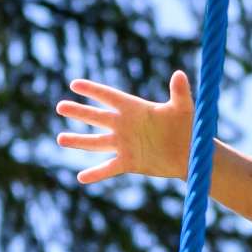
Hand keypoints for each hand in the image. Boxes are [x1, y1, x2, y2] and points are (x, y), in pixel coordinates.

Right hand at [55, 70, 193, 183]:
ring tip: (60, 139)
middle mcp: (125, 125)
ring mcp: (125, 144)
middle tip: (60, 106)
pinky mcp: (129, 163)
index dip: (93, 90)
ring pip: (96, 142)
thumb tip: (179, 74)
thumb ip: (180, 92)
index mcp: (135, 108)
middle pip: (96, 117)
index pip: (109, 97)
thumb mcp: (184, 109)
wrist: (190, 154)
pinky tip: (81, 178)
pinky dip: (96, 174)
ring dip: (78, 141)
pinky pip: (108, 168)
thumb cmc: (188, 127)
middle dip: (78, 112)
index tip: (74, 84)